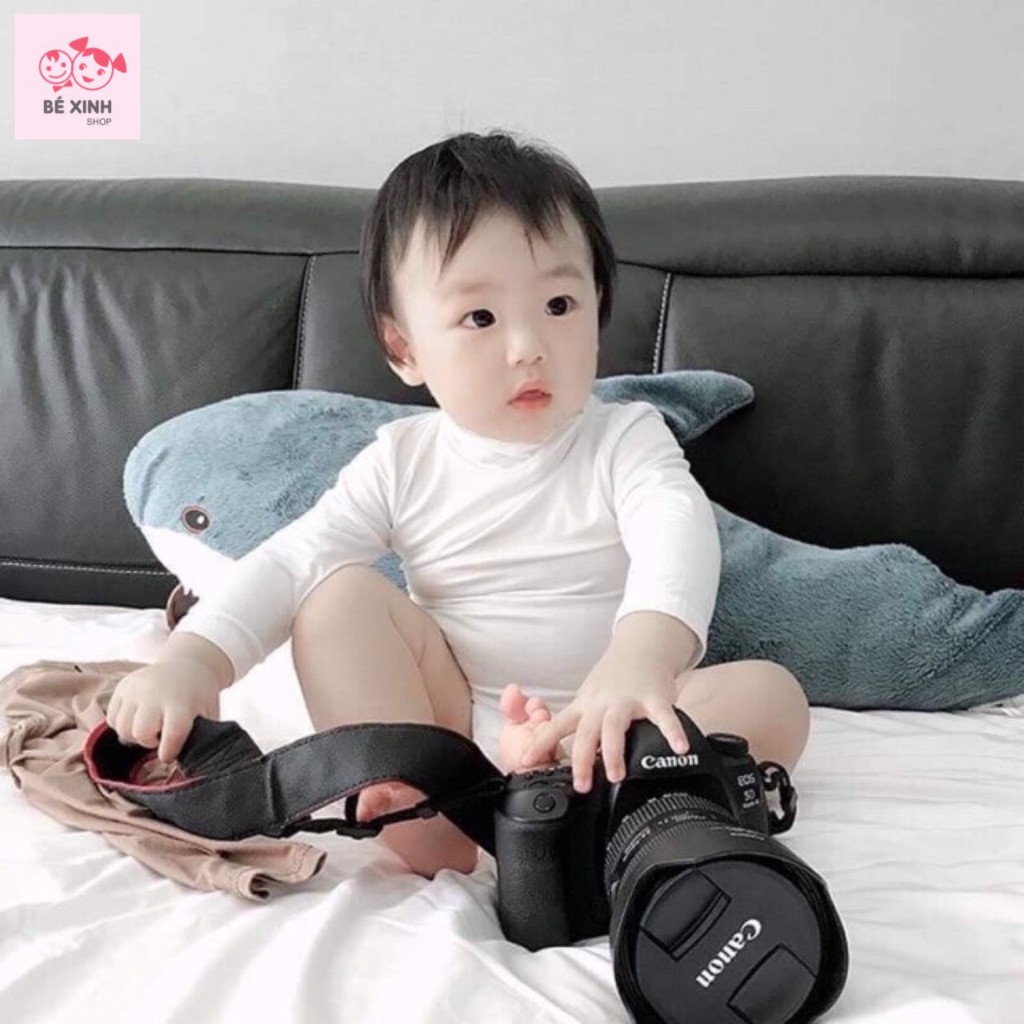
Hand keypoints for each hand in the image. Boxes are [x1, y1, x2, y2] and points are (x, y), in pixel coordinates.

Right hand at [105, 659, 222, 763]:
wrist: (188, 663)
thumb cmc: (199, 696)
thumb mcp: (208, 714)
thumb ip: (202, 737)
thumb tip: (193, 766)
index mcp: (181, 703)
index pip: (172, 735)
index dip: (168, 752)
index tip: (169, 755)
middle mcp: (155, 694)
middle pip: (140, 733)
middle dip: (149, 742)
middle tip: (159, 737)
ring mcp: (136, 689)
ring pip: (122, 728)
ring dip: (134, 735)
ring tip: (150, 728)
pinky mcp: (122, 687)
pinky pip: (112, 718)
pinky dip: (122, 725)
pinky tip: (138, 719)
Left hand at [518, 654, 689, 792]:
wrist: (640, 650)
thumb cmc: (613, 680)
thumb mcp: (589, 699)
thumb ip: (581, 727)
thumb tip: (565, 757)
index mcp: (584, 706)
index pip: (556, 726)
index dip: (540, 743)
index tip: (526, 762)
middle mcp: (601, 704)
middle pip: (585, 732)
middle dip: (580, 760)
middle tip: (581, 785)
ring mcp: (627, 700)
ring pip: (615, 726)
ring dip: (613, 752)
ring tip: (616, 775)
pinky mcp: (654, 698)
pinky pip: (664, 717)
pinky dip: (672, 732)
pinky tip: (679, 748)